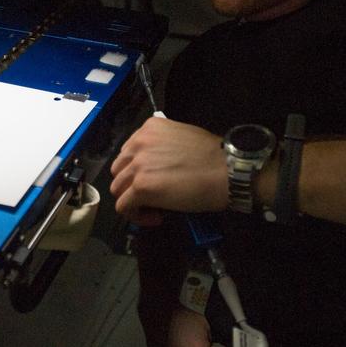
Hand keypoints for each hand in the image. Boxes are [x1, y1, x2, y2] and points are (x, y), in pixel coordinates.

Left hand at [110, 117, 226, 222]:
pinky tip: (156, 217)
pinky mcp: (140, 186)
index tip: (155, 181)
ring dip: (133, 201)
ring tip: (154, 208)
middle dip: (132, 185)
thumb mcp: (183, 139)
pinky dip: (136, 216)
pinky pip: (124, 206)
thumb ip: (163, 147)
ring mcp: (138, 165)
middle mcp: (139, 143)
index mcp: (149, 128)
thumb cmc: (214, 158)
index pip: (128, 152)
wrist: (227, 172)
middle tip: (152, 196)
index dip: (138, 170)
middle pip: (119, 170)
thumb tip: (157, 167)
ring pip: (118, 189)